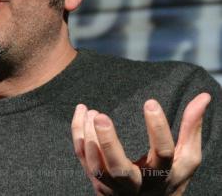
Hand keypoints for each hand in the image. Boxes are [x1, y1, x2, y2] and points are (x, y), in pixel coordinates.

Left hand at [71, 93, 210, 194]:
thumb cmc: (169, 177)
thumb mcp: (186, 157)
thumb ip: (191, 127)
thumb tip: (204, 96)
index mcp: (162, 176)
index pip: (163, 153)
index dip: (158, 128)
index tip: (150, 101)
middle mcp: (135, 185)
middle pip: (119, 169)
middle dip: (108, 142)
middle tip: (100, 116)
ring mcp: (112, 186)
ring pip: (95, 166)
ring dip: (88, 137)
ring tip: (92, 112)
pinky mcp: (96, 180)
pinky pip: (82, 158)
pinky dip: (77, 133)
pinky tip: (82, 110)